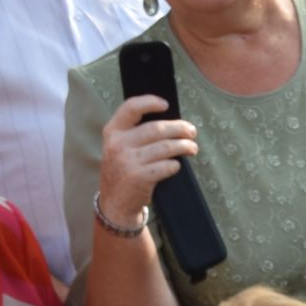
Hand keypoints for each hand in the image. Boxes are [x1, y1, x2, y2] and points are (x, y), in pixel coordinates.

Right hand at [98, 93, 198, 222]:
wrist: (115, 203)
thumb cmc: (123, 170)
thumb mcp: (119, 147)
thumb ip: (134, 132)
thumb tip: (171, 121)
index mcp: (112, 131)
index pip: (131, 108)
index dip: (150, 102)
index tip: (166, 105)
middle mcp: (118, 144)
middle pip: (156, 128)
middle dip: (179, 128)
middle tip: (192, 131)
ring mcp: (128, 161)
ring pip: (166, 147)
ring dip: (184, 146)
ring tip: (192, 148)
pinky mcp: (139, 177)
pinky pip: (166, 166)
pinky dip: (175, 165)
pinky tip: (177, 165)